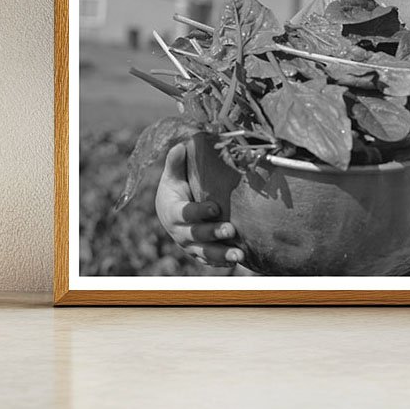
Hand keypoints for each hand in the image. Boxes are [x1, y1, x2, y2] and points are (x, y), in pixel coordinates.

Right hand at [155, 142, 244, 267]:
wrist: (171, 208)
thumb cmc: (176, 186)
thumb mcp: (173, 174)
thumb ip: (175, 162)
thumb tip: (181, 146)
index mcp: (171, 210)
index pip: (185, 213)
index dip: (199, 211)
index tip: (215, 208)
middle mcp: (179, 231)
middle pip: (196, 235)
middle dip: (213, 233)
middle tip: (231, 230)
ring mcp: (189, 244)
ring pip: (204, 253)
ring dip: (221, 255)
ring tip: (239, 255)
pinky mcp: (199, 252)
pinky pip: (210, 260)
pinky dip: (222, 262)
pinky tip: (239, 260)